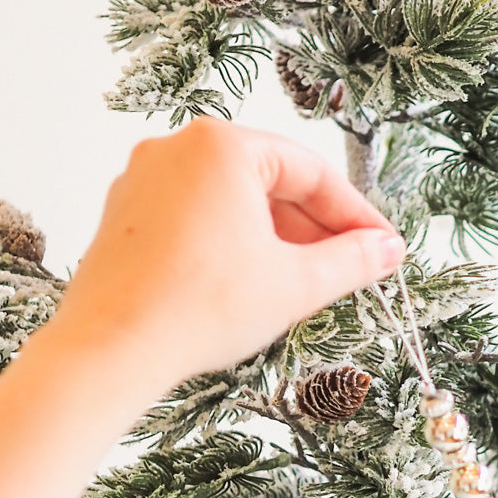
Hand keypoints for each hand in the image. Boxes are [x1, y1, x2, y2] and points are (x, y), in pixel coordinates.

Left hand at [48, 118, 405, 389]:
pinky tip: (253, 284)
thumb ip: (351, 261)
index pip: (311, 171)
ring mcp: (145, 179)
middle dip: (315, 229)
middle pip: (270, 181)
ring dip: (277, 239)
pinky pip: (197, 217)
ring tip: (306, 284)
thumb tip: (385, 250)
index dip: (355, 215)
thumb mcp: (294, 284)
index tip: (383, 248)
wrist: (111, 350)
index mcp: (222, 146)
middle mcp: (178, 149)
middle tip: (353, 269)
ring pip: (233, 202)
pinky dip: (233, 244)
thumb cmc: (197, 310)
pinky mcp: (127, 214)